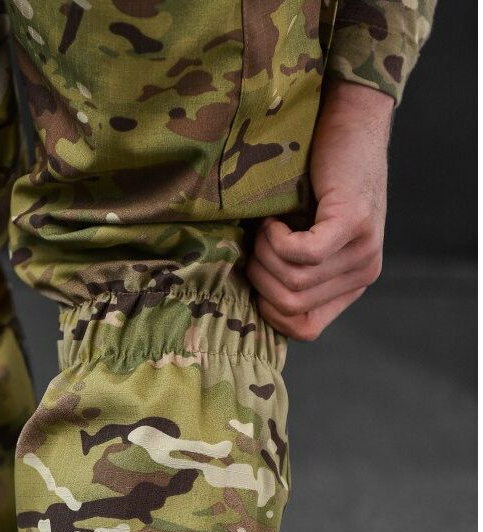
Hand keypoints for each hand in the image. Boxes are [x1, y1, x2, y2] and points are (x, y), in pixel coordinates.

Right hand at [247, 80, 393, 340]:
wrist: (346, 122)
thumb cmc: (312, 179)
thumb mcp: (302, 238)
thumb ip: (289, 273)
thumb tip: (247, 304)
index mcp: (351, 284)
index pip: (304, 329)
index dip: (267, 308)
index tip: (257, 270)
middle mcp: (364, 273)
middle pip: (291, 305)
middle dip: (260, 275)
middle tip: (257, 239)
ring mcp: (364, 249)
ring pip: (293, 281)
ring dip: (264, 252)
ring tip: (266, 224)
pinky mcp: (353, 223)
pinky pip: (302, 255)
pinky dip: (276, 239)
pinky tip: (274, 219)